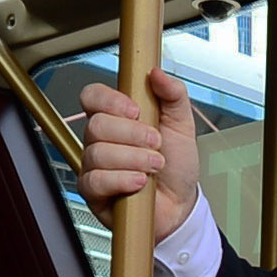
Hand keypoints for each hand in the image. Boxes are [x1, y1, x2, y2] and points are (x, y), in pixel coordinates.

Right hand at [73, 69, 204, 238]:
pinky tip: (140, 182)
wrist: (181, 204)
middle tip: (155, 145)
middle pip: (97, 125)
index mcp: (116, 117)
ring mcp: (94, 165)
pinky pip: (96, 180)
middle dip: (133, 135)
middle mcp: (100, 140)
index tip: (137, 111)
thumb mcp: (183, 124)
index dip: (111, 101)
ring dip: (134, 159)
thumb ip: (174, 94)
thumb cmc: (177, 166)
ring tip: (154, 167)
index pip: (93, 96)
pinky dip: (122, 180)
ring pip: (98, 153)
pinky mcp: (93, 191)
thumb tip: (157, 73)